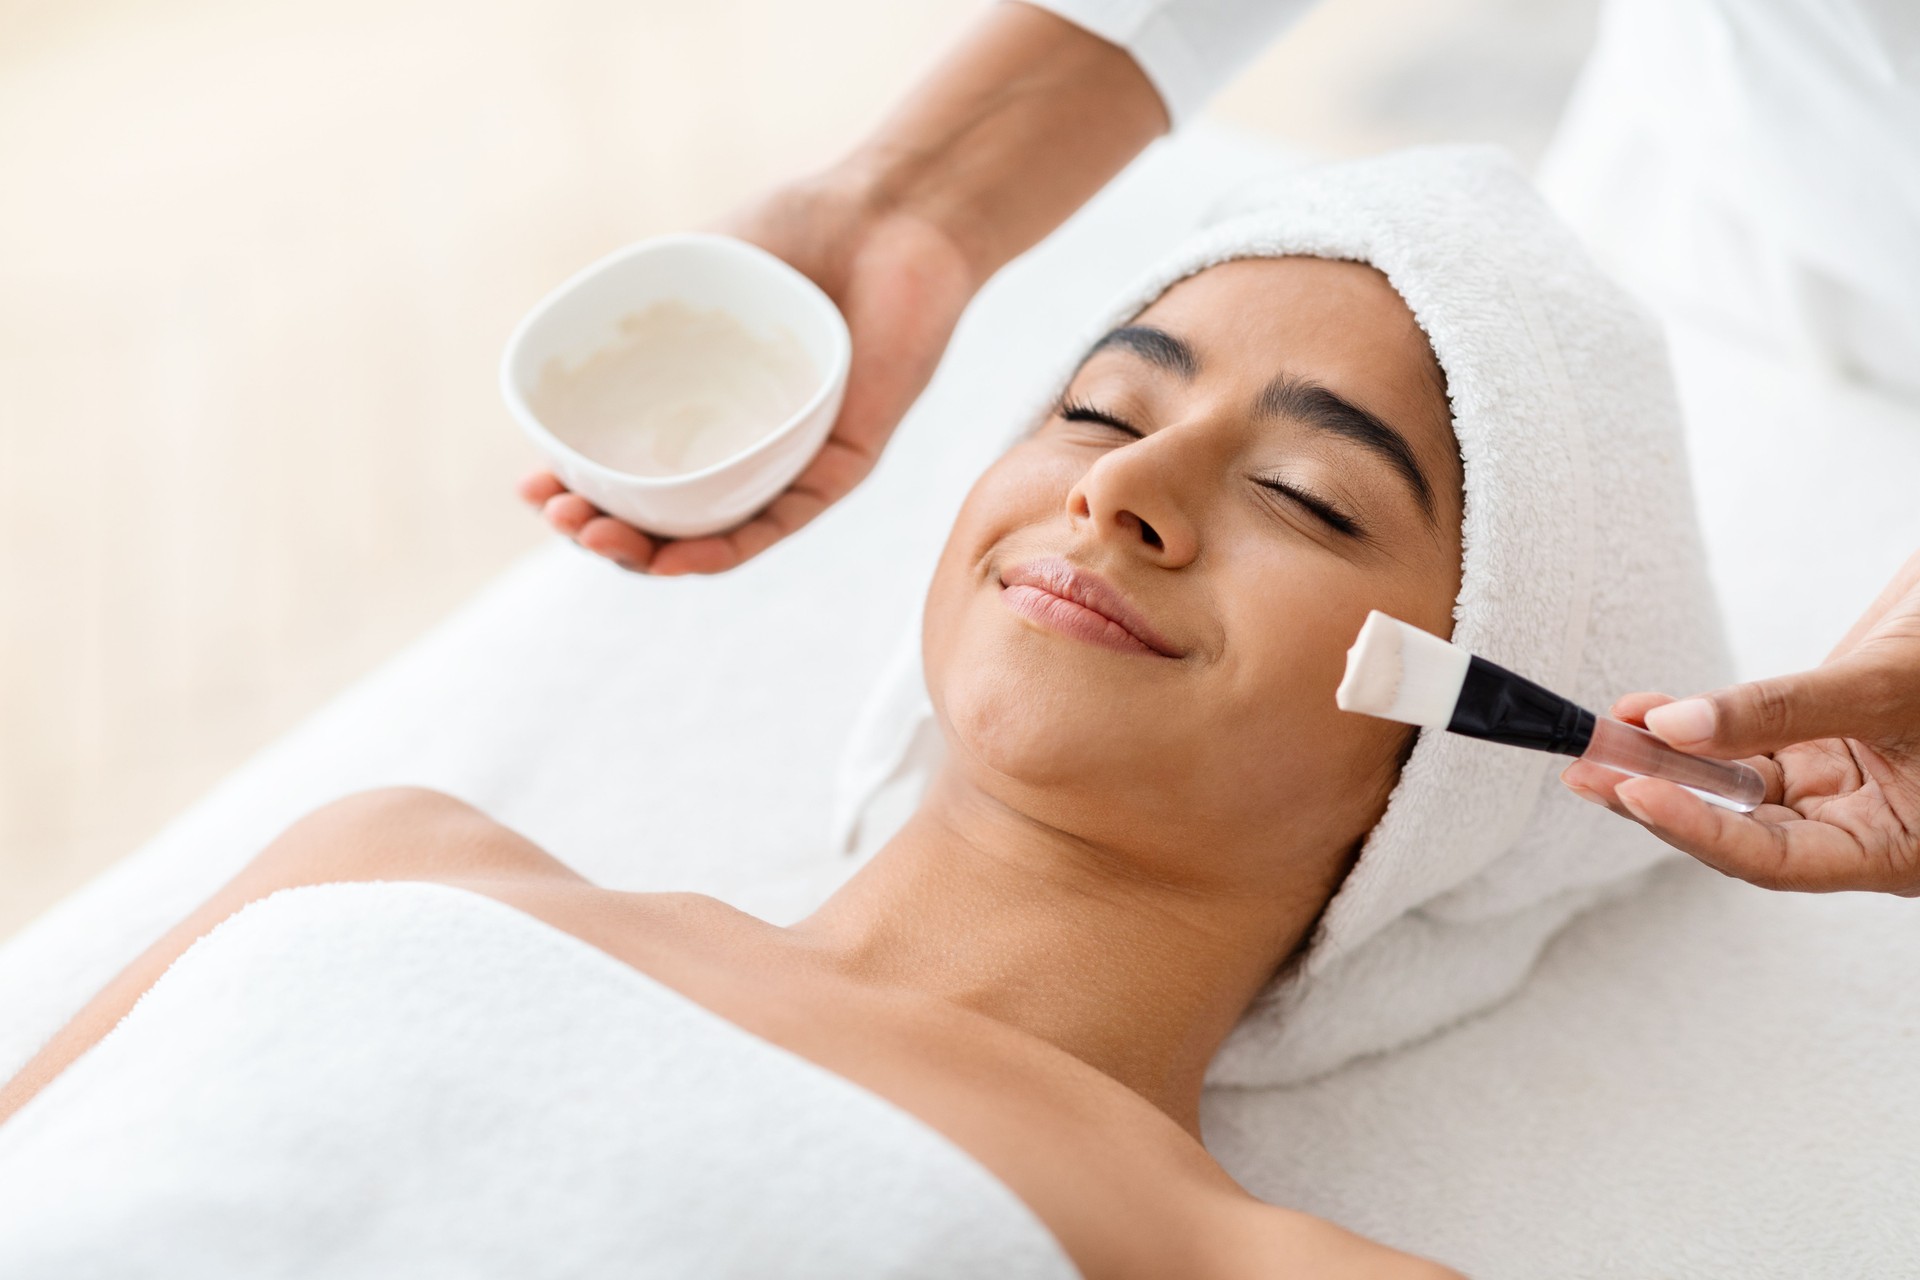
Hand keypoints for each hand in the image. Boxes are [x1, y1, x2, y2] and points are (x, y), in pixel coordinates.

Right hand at [523, 168, 978, 574]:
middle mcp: (744, 443)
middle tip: (559, 517)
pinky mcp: (842, 467)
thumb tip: (550, 350)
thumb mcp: (693, 265)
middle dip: (600, 531)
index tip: (532, 483)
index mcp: (703, 406)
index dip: (577, 489)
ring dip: (648, 555)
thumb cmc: (799, 228)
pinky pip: (779, 523)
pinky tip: (674, 561)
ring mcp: (790, 460)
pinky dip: (723, 550)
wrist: (895, 210)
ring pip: (713, 534)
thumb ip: (632, 307)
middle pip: (662, 515)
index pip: (632, 469)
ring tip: (594, 539)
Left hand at [1562, 549, 1919, 893]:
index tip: (1637, 797)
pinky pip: (1740, 744)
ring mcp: (1842, 784)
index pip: (1781, 863)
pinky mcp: (1819, 741)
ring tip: (1598, 741)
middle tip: (1588, 776)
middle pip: (1745, 831)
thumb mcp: (1883, 687)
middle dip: (1663, 801)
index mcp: (1901, 850)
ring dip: (1662, 762)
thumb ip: (1781, 709)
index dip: (1705, 834)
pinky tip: (1640, 711)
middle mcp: (1866, 827)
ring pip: (1732, 787)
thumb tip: (1675, 725)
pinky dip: (1689, 727)